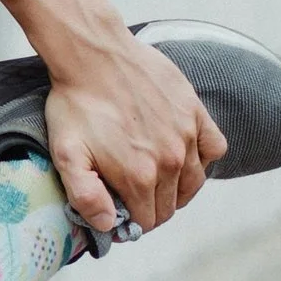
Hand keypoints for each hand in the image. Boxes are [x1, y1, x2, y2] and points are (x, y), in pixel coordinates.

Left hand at [44, 31, 224, 236]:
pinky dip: (204, 156)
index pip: (148, 221)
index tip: (120, 213)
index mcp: (139, 177)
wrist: (94, 54)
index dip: (132, 223)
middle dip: (152, 208)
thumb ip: (86, 196)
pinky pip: (215, 147)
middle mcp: (170, 161)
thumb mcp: (66, 155)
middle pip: (171, 205)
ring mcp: (186, 136)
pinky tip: (184, 153)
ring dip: (177, 189)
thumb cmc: (76, 104)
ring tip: (156, 180)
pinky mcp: (195, 113)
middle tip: (133, 196)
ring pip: (194, 182)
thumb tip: (109, 226)